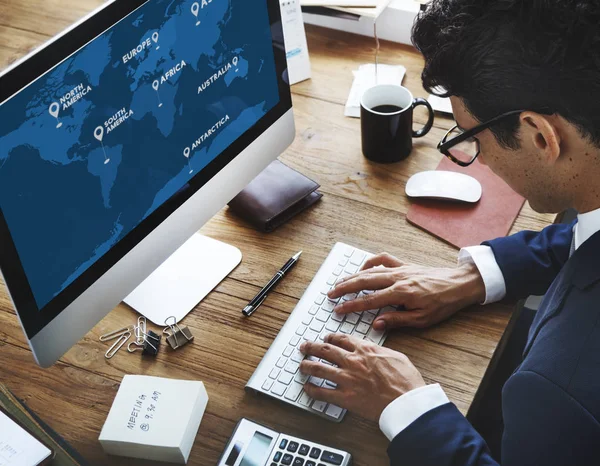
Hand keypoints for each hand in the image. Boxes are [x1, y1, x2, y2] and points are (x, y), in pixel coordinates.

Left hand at [299, 334, 424, 421]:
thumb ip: (380, 351)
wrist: (407, 402)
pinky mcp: (346, 398)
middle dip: (312, 347)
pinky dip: (312, 390)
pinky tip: (307, 388)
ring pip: (320, 369)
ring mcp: (347, 379)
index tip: (326, 339)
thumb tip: (374, 349)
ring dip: (308, 366)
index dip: (330, 338)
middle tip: (305, 347)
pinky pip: (323, 393)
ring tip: (302, 365)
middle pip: (326, 350)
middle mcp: (353, 361)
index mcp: (366, 350)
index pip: (342, 339)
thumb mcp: (396, 356)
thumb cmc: (406, 381)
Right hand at [328, 253, 485, 330]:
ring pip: (370, 270)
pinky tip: (362, 268)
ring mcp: (401, 269)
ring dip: (352, 276)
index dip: (351, 306)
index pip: (369, 300)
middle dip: (344, 288)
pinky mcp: (405, 264)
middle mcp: (398, 278)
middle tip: (330, 294)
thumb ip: (397, 320)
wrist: (460, 284)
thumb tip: (376, 323)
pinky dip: (370, 262)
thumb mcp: (422, 319)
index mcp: (401, 293)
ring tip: (339, 282)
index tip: (338, 309)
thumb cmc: (444, 303)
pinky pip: (383, 259)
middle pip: (364, 281)